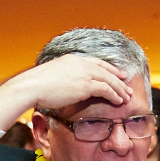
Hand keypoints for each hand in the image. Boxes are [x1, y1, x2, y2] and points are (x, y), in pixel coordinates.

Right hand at [13, 54, 133, 109]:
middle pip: (106, 70)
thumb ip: (63, 78)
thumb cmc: (36, 86)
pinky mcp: (85, 85)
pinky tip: (119, 101)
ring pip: (109, 79)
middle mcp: (80, 64)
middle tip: (128, 86)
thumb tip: (65, 87)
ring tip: (127, 96)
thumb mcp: (52, 77)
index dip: (109, 68)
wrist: (32, 86)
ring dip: (120, 89)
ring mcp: (84, 73)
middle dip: (118, 79)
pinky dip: (114, 95)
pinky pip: (106, 89)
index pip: (96, 63)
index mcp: (72, 59)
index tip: (118, 74)